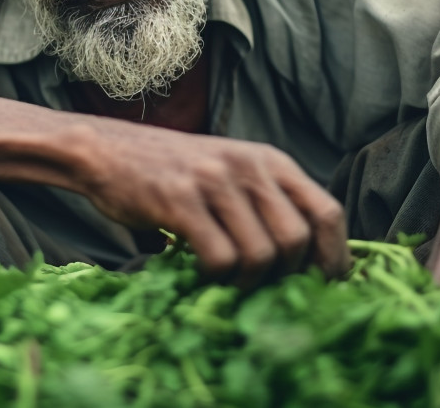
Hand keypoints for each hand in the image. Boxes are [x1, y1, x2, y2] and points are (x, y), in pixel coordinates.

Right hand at [76, 121, 350, 287]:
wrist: (107, 150)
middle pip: (297, 240)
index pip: (327, 212)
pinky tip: (200, 272)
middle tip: (262, 288)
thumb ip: (267, 204)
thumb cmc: (173, 172)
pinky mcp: (180, 201)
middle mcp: (248, 166)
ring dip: (248, 282)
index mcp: (270, 161)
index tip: (323, 286)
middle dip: (285, 276)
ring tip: (228, 280)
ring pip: (261, 254)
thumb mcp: (232, 173)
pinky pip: (219, 258)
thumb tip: (308, 264)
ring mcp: (214, 182)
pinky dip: (216, 278)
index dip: (333, 257)